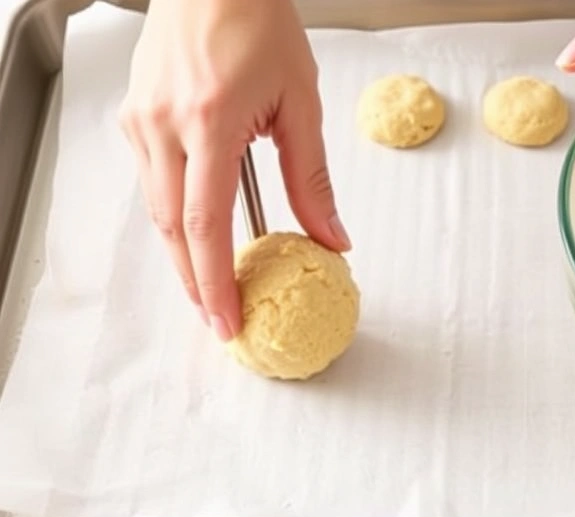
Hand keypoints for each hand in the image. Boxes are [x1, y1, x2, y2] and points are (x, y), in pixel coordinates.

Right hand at [119, 0, 349, 340]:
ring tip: (213, 288)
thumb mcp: (302, 102)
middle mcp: (163, 124)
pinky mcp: (135, 115)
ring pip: (156, 209)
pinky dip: (175, 216)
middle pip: (172, 229)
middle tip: (221, 319)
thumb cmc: (257, 22)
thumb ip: (313, 178)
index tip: (228, 320)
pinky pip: (152, 180)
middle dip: (196, 283)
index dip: (216, 282)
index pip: (206, 224)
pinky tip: (199, 235)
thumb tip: (332, 236)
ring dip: (184, 254)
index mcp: (209, 121)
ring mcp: (142, 119)